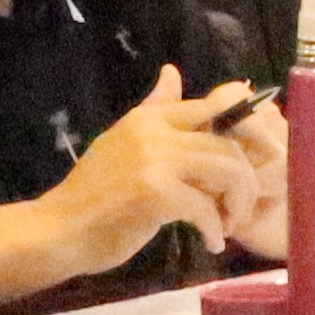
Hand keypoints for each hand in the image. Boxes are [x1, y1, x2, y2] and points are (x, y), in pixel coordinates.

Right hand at [46, 65, 282, 270]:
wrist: (57, 230)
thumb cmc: (93, 195)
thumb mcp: (124, 144)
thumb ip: (155, 111)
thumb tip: (172, 72)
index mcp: (149, 118)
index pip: (215, 107)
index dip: (248, 132)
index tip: (256, 163)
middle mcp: (154, 132)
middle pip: (228, 144)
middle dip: (245, 180)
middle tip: (239, 209)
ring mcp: (154, 161)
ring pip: (226, 171)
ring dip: (237, 203)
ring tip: (227, 225)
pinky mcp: (155, 193)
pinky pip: (206, 207)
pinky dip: (215, 228)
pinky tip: (212, 243)